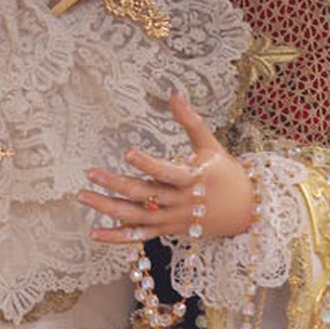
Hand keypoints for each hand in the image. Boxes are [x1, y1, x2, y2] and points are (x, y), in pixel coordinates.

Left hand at [77, 89, 254, 247]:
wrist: (245, 212)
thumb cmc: (226, 173)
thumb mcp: (211, 145)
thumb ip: (190, 120)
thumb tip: (174, 92)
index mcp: (193, 179)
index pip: (166, 172)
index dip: (148, 164)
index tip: (127, 152)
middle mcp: (180, 202)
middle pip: (144, 195)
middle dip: (115, 184)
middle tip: (91, 173)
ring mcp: (172, 219)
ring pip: (137, 217)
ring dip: (108, 208)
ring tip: (84, 196)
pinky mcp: (168, 231)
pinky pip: (140, 236)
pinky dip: (117, 236)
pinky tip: (93, 232)